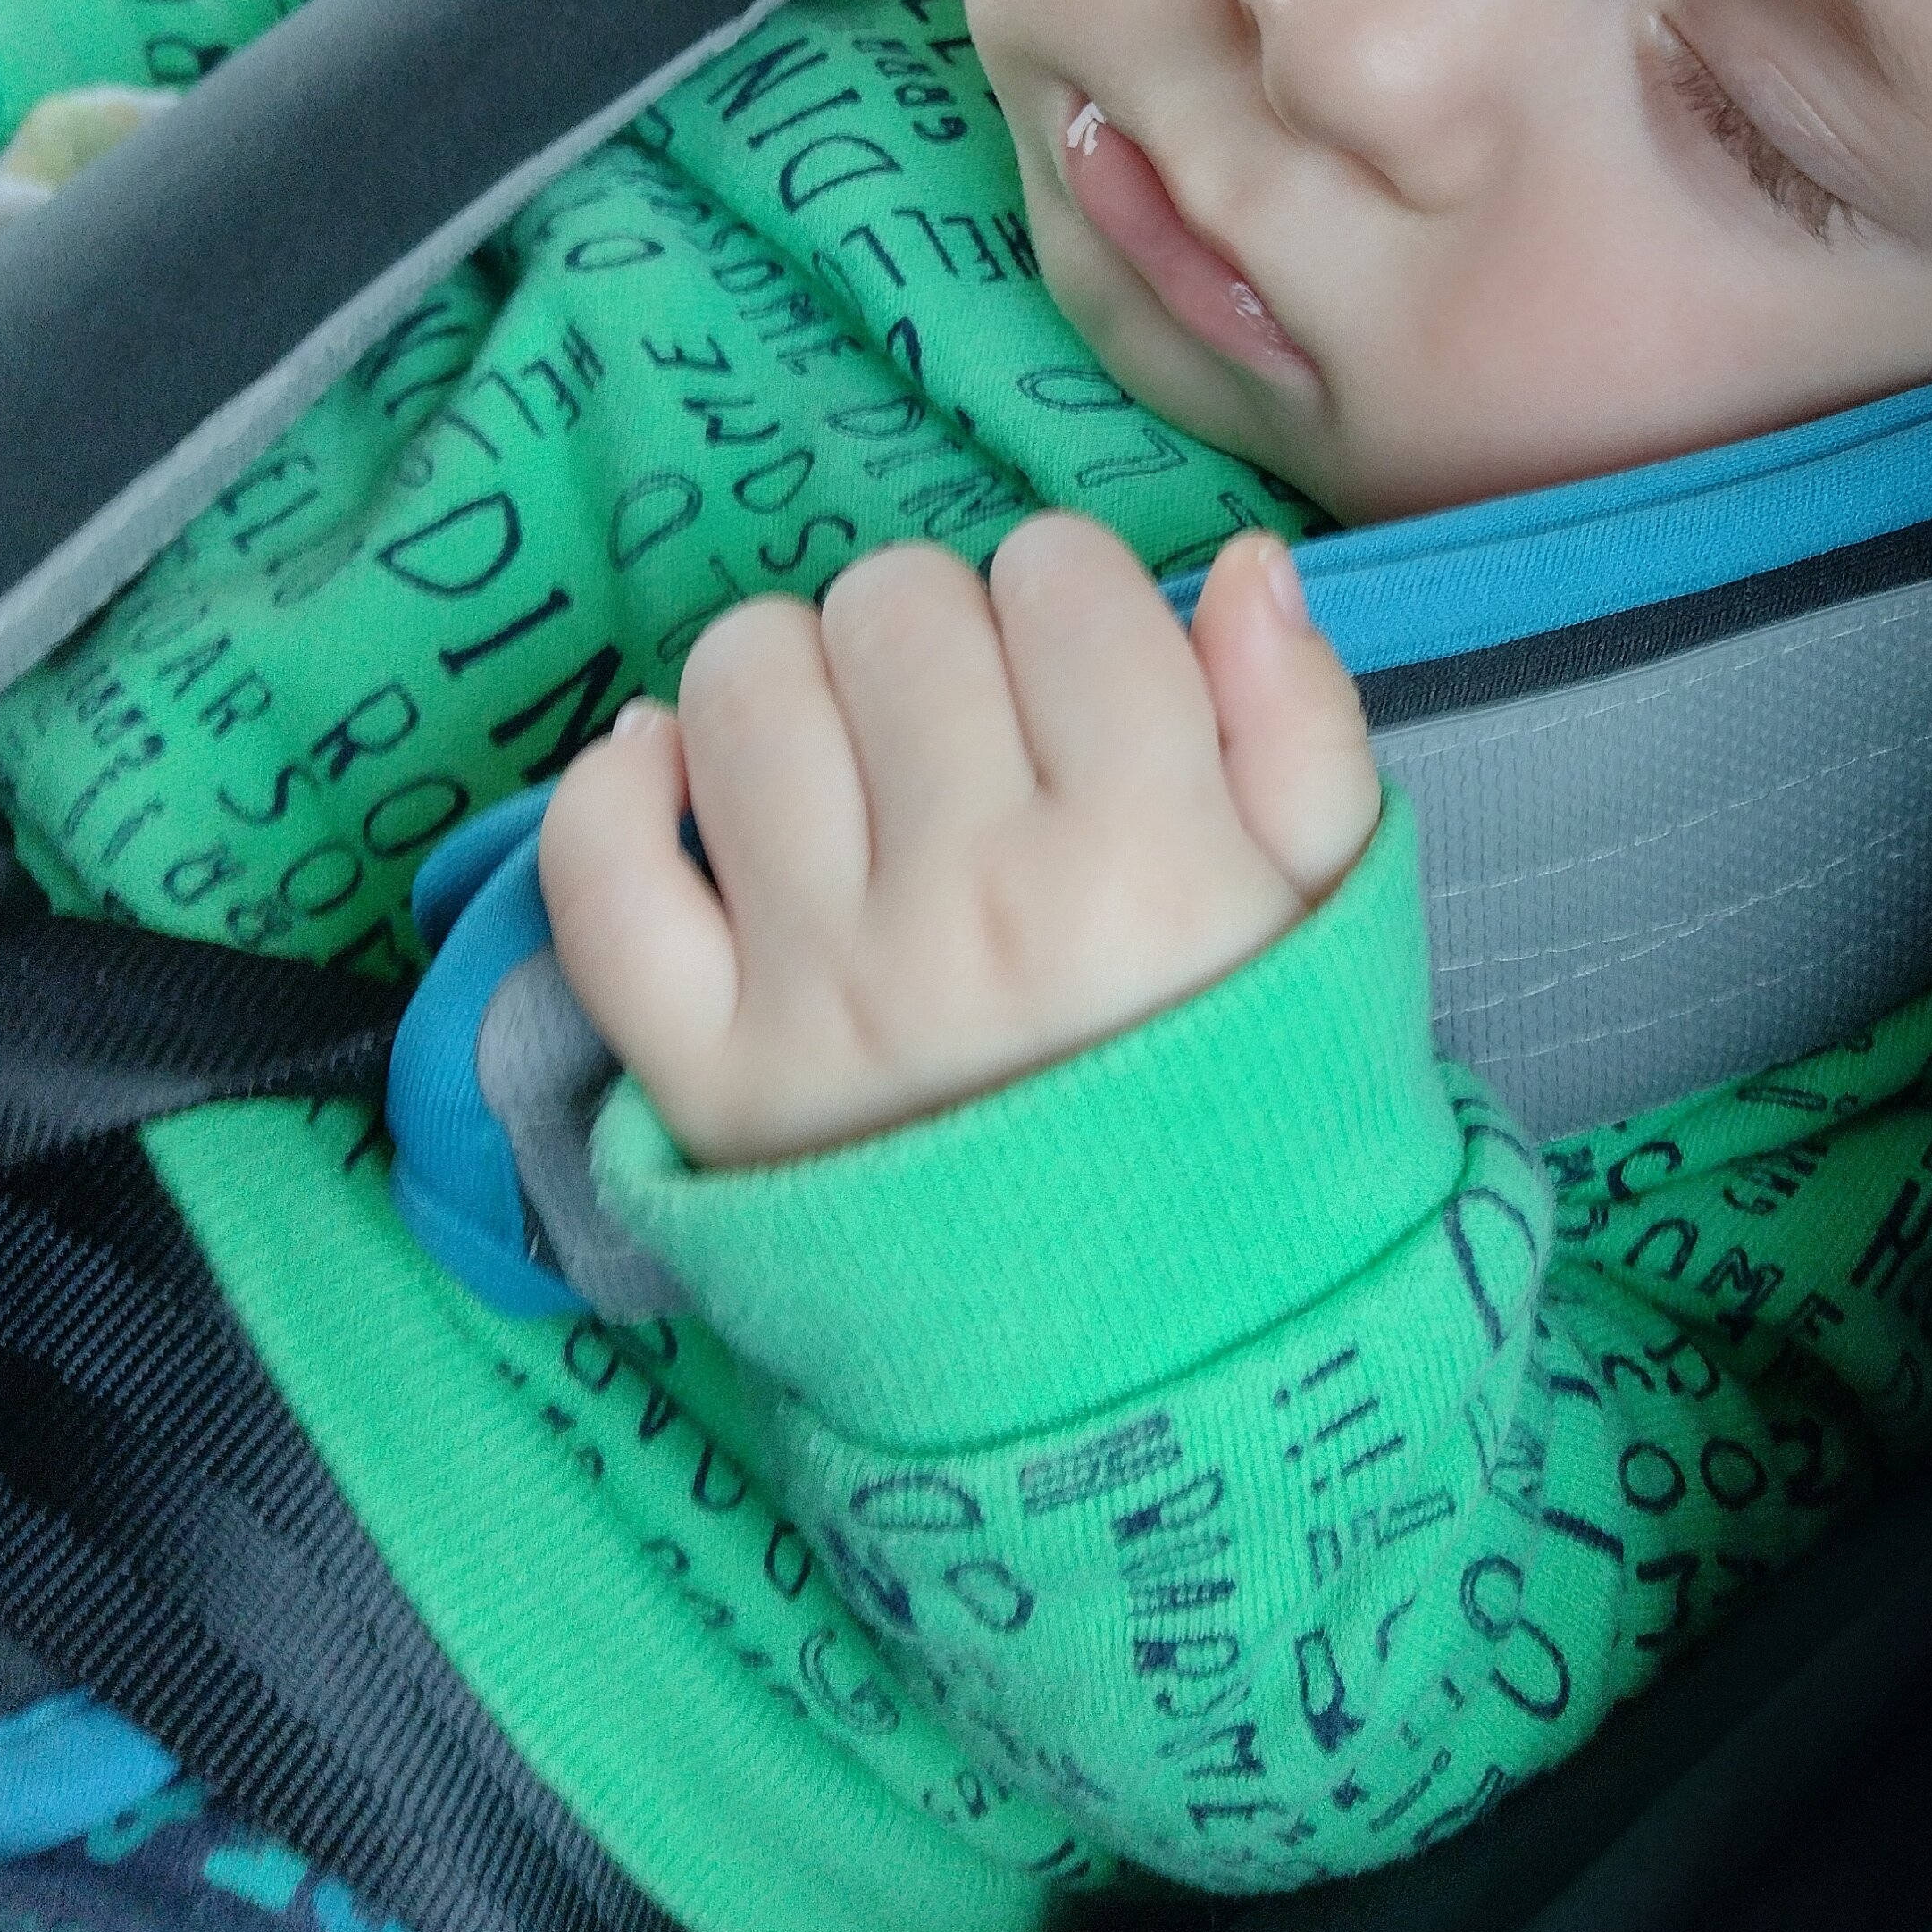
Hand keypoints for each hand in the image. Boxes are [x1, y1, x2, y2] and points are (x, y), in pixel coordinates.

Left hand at [539, 516, 1379, 1162]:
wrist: (1156, 1363)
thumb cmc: (1250, 1107)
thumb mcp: (1334, 922)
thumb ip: (1304, 729)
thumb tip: (1237, 568)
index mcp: (1150, 858)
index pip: (1062, 580)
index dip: (1075, 593)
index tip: (1086, 663)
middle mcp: (973, 905)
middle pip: (897, 607)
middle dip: (941, 624)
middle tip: (973, 718)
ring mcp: (820, 989)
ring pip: (738, 686)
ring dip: (794, 674)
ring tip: (848, 748)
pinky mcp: (701, 1069)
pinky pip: (597, 867)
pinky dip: (618, 789)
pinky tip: (688, 786)